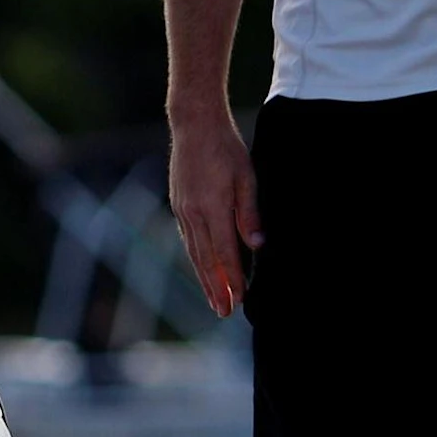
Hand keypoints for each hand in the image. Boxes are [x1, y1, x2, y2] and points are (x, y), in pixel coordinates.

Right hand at [168, 112, 261, 316]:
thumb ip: (249, 212)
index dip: (233, 278)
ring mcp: (183, 209)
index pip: (225, 252)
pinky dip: (196, 258)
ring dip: (204, 278)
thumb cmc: (226, 147)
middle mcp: (193, 213)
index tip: (240, 299)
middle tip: (224, 312)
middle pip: (206, 259)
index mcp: (213, 207)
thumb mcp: (246, 177)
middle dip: (216, 287)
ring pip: (194, 252)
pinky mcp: (179, 204)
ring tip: (213, 299)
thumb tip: (257, 245)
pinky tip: (202, 267)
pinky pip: (188, 238)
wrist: (194, 124)